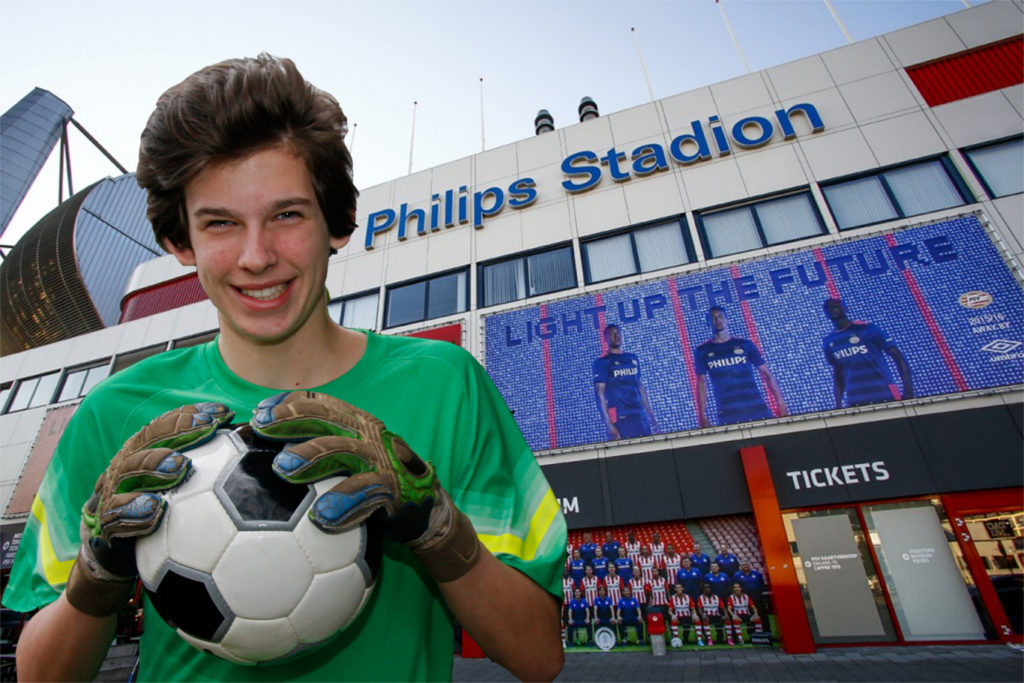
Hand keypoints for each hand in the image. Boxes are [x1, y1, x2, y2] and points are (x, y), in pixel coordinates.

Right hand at [65, 403, 232, 615]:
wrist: (122, 556)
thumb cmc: (164, 518)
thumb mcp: (188, 493)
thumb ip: (215, 472)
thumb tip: (262, 456)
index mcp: (146, 452)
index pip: (169, 425)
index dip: (194, 414)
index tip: (224, 412)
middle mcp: (127, 466)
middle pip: (149, 439)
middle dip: (178, 429)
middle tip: (208, 426)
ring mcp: (113, 493)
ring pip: (129, 471)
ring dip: (155, 465)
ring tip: (182, 466)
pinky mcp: (106, 524)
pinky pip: (116, 516)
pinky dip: (135, 512)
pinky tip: (156, 511)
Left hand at [251, 391, 480, 582]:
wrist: (425, 509)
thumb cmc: (377, 483)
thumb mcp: (349, 460)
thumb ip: (320, 453)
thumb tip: (268, 457)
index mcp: (356, 423)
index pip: (321, 404)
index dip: (290, 403)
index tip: (259, 412)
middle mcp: (368, 434)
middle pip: (326, 419)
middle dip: (292, 419)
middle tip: (261, 427)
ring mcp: (381, 458)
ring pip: (343, 450)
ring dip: (311, 456)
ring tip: (282, 468)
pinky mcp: (394, 486)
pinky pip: (367, 490)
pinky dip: (345, 501)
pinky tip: (323, 515)